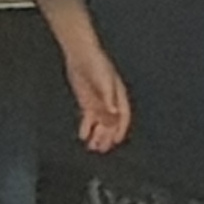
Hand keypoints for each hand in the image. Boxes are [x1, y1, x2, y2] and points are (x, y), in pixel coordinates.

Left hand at [65, 34, 131, 151]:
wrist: (80, 54)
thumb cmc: (96, 64)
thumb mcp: (105, 82)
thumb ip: (109, 99)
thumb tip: (114, 114)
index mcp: (118, 96)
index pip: (123, 116)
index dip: (121, 129)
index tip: (117, 140)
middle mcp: (109, 102)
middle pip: (111, 123)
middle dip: (107, 136)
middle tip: (102, 148)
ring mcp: (98, 103)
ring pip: (100, 124)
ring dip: (97, 135)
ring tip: (93, 146)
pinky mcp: (87, 102)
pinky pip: (88, 119)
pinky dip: (86, 128)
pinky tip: (83, 135)